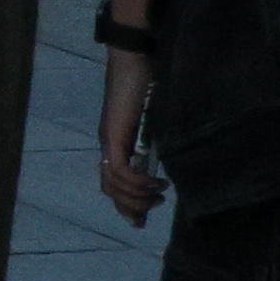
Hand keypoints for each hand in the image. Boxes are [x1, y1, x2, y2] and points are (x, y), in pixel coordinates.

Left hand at [95, 48, 160, 224]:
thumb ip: (156, 141)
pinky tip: (154, 182)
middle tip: (151, 210)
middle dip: (130, 206)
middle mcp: (108, 145)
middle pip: (109, 188)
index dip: (124, 204)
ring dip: (136, 196)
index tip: (141, 221)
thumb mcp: (155, 121)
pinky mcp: (113, 135)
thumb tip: (171, 161)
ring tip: (158, 194)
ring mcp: (109, 140)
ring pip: (113, 183)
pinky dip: (136, 181)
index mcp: (116, 143)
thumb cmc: (148, 84)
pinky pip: (119, 169)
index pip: (111, 182)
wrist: (135, 59)